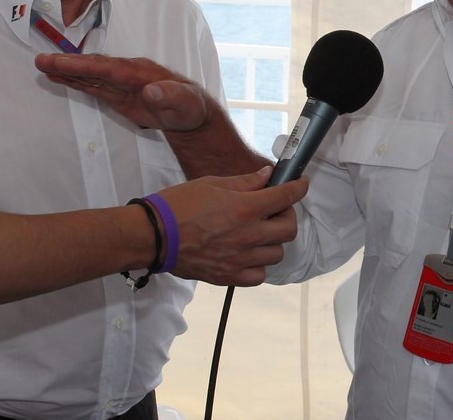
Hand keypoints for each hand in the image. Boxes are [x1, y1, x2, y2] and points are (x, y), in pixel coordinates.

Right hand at [35, 53, 210, 130]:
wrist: (190, 113)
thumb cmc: (189, 106)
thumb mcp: (185, 103)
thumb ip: (170, 95)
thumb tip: (151, 90)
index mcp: (141, 72)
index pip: (108, 67)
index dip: (85, 65)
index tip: (62, 62)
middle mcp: (127, 73)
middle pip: (94, 67)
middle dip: (68, 63)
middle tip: (40, 60)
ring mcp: (120, 82)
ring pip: (89, 74)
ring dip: (66, 70)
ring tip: (41, 65)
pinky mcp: (116, 93)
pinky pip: (92, 85)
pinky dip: (74, 80)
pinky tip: (57, 76)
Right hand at [156, 167, 307, 285]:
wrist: (151, 236)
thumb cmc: (178, 205)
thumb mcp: (212, 184)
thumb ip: (245, 182)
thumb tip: (267, 175)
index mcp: (245, 209)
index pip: (286, 197)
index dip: (298, 188)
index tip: (300, 184)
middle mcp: (247, 236)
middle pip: (288, 229)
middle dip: (286, 216)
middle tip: (274, 210)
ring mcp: (238, 260)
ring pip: (276, 254)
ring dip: (273, 241)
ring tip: (259, 233)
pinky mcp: (227, 277)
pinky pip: (258, 276)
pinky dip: (259, 265)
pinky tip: (248, 254)